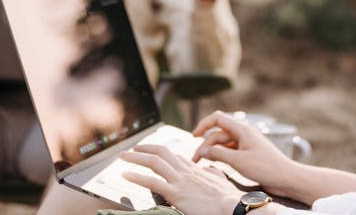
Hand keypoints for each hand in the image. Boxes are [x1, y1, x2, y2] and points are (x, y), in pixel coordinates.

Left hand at [120, 144, 241, 214]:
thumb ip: (212, 173)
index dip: (158, 151)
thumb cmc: (229, 197)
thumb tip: (207, 170)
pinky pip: (151, 182)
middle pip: (161, 153)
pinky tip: (125, 175)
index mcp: (194, 169)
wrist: (233, 206)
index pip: (173, 155)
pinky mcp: (176, 193)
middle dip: (143, 149)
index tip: (148, 150)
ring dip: (135, 158)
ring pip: (153, 163)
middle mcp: (185, 171)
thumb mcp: (220, 180)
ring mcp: (180, 181)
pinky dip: (136, 177)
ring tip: (122, 157)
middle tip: (131, 149)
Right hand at [191, 111, 296, 193]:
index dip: (203, 125)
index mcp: (242, 129)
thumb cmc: (266, 167)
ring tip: (201, 163)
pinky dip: (220, 155)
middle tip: (195, 160)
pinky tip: (214, 163)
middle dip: (205, 145)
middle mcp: (243, 134)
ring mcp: (245, 144)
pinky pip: (230, 151)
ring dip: (212, 151)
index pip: (218, 118)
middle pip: (218, 134)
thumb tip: (203, 150)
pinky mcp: (247, 154)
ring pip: (223, 143)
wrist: (286, 178)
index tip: (193, 136)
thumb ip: (219, 154)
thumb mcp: (239, 161)